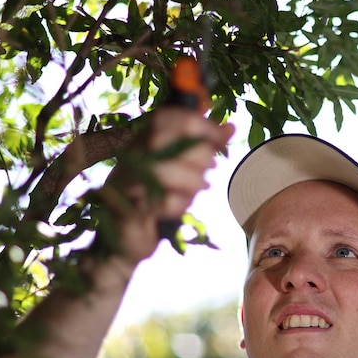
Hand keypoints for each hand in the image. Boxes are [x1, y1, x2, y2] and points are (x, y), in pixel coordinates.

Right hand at [97, 108, 234, 266]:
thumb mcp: (180, 167)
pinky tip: (180, 207)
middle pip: (170, 142)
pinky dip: (180, 205)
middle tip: (208, 170)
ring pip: (166, 171)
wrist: (125, 239)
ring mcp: (129, 183)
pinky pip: (164, 202)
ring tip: (199, 187)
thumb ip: (202, 146)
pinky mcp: (131, 210)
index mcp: (143, 140)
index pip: (170, 118)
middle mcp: (133, 157)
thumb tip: (231, 127)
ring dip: (192, 182)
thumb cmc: (157, 197)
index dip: (202, 125)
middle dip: (200, 157)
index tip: (222, 138)